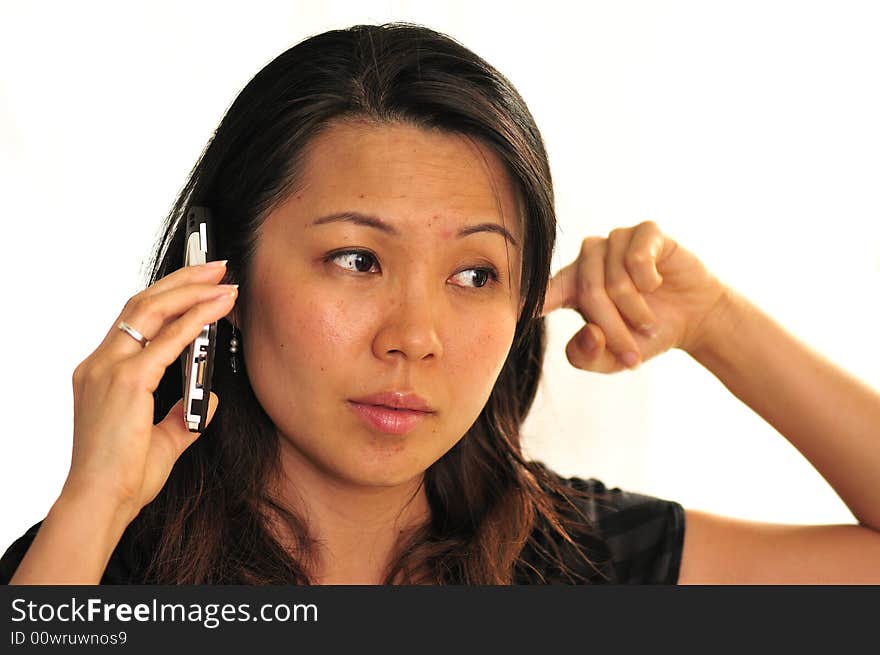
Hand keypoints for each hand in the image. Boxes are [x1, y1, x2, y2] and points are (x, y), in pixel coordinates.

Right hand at [61, 262, 237, 519]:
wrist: (101, 503)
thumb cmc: (123, 478)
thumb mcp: (162, 440)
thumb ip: (183, 416)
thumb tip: (208, 398)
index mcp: (101, 373)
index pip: (134, 319)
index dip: (168, 296)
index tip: (198, 282)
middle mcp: (100, 364)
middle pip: (141, 303)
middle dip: (182, 280)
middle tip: (216, 266)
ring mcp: (109, 370)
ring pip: (151, 310)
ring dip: (192, 289)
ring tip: (223, 277)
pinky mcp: (127, 382)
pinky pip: (168, 340)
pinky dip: (196, 319)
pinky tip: (219, 308)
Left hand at [540, 221, 729, 372]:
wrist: (694, 318)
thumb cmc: (645, 335)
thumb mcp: (613, 359)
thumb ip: (587, 356)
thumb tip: (588, 333)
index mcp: (571, 287)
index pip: (544, 291)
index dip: (532, 297)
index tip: (517, 308)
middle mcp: (589, 259)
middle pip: (589, 292)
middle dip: (613, 327)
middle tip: (633, 354)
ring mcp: (615, 241)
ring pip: (614, 278)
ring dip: (635, 309)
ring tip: (648, 323)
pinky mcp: (644, 232)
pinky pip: (636, 256)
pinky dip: (648, 279)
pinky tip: (657, 284)